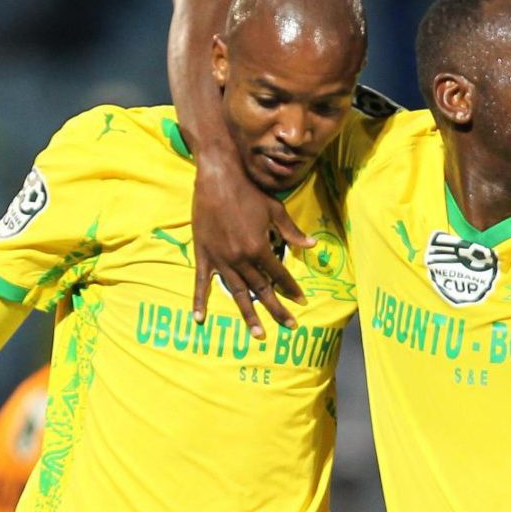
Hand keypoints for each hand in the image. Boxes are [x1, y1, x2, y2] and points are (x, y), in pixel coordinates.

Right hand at [190, 151, 312, 337]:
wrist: (217, 178)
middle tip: (290, 325)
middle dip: (277, 309)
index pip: (279, 275)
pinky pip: (201, 283)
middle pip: (261, 290)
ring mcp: (221, 259)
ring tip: (258, 333)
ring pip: (237, 293)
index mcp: (259, 248)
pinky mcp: (204, 255)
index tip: (301, 301)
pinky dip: (199, 301)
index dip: (291, 288)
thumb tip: (312, 246)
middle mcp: (241, 258)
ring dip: (248, 314)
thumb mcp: (275, 210)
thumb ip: (292, 231)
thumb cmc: (248, 192)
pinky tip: (199, 319)